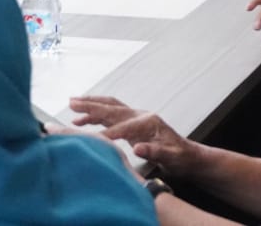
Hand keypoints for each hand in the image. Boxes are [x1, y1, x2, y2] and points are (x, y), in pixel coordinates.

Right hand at [69, 95, 199, 176]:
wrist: (187, 156)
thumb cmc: (181, 158)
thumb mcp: (172, 158)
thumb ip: (155, 152)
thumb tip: (137, 148)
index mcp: (148, 122)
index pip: (122, 127)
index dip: (106, 134)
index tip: (90, 139)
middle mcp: (140, 115)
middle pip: (112, 108)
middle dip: (91, 106)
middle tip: (72, 102)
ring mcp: (135, 118)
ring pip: (109, 108)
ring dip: (91, 105)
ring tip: (72, 105)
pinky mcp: (131, 123)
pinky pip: (110, 116)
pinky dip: (95, 116)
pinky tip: (83, 120)